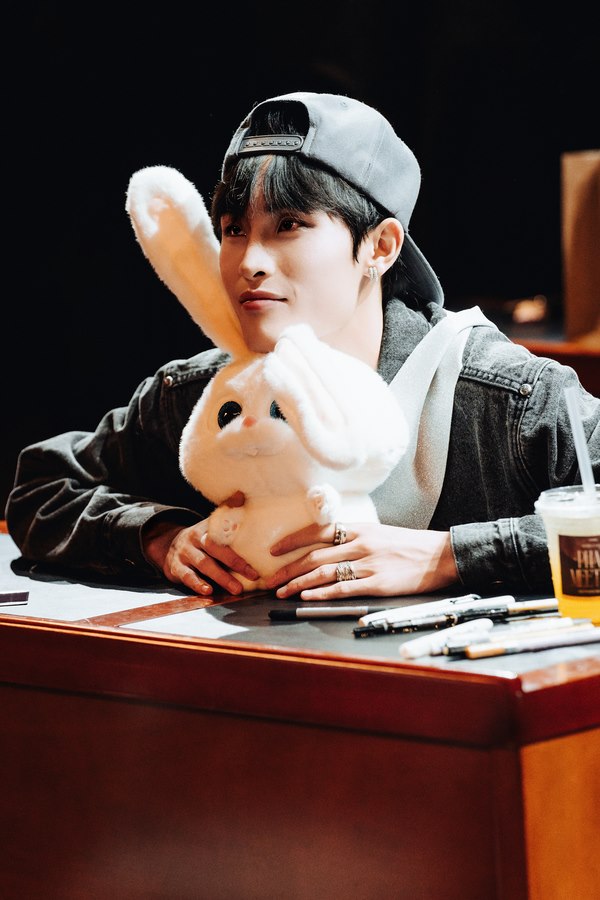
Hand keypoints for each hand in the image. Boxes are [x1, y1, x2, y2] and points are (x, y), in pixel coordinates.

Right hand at [142, 498, 257, 594]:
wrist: (168, 545)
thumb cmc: (200, 538)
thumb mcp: (211, 524)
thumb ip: (227, 511)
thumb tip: (242, 493)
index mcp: (207, 529)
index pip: (224, 536)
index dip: (240, 548)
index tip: (256, 563)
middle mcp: (195, 539)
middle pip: (214, 550)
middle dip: (234, 563)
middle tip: (252, 575)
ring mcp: (184, 553)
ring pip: (203, 565)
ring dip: (221, 577)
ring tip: (236, 589)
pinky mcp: (175, 567)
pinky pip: (186, 576)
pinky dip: (197, 584)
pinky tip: (208, 591)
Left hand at [263, 521, 458, 600]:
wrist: (441, 556)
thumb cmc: (410, 546)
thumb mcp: (380, 533)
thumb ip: (355, 539)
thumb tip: (329, 547)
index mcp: (360, 529)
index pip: (317, 531)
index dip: (292, 540)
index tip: (274, 549)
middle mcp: (360, 544)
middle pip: (314, 555)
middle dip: (288, 568)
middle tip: (269, 579)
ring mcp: (368, 564)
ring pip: (323, 572)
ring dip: (298, 583)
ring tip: (282, 592)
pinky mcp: (377, 583)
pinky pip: (343, 588)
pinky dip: (321, 592)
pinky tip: (307, 596)